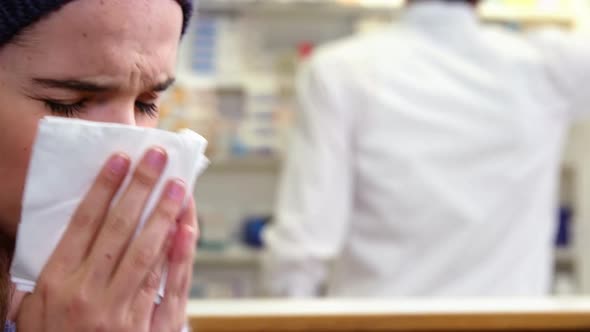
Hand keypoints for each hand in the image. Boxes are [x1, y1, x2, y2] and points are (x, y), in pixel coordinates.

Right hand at [16, 147, 197, 331]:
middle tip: (158, 158)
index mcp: (57, 281)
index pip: (85, 222)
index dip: (105, 187)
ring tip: (178, 185)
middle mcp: (87, 290)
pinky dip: (175, 254)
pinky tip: (184, 229)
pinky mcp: (141, 324)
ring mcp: (116, 308)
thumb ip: (43, 274)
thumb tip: (56, 235)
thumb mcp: (32, 311)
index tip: (120, 159)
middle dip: (140, 188)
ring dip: (164, 214)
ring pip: (146, 250)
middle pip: (119, 227)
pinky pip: (162, 283)